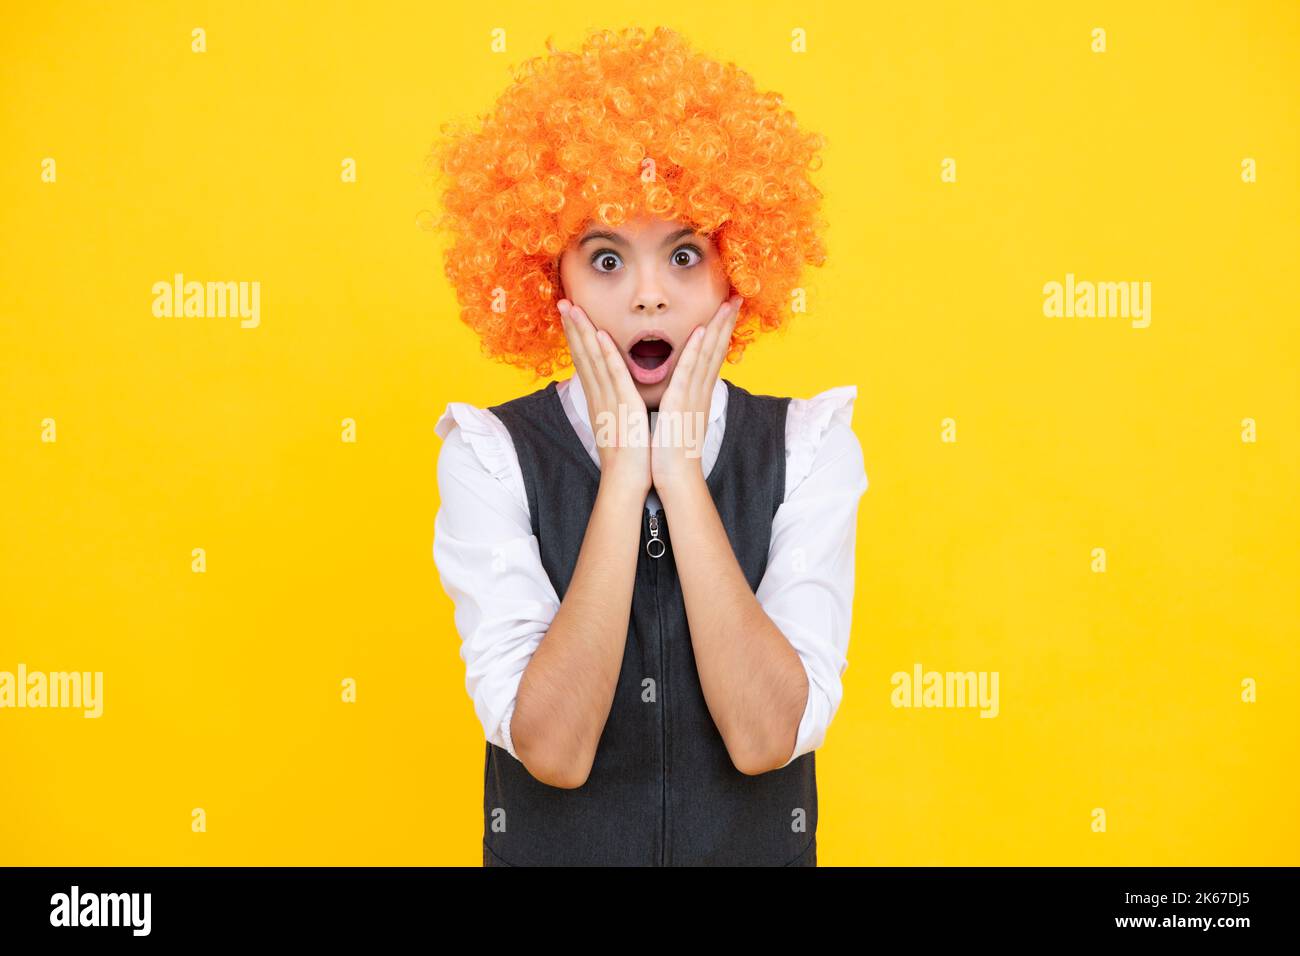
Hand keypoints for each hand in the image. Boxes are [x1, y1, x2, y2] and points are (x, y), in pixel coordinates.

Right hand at [558, 298, 651, 495]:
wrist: (627, 479)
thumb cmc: (627, 454)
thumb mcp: (617, 423)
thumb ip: (613, 404)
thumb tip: (612, 393)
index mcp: (599, 398)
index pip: (584, 361)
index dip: (576, 337)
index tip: (570, 315)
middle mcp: (599, 395)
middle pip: (582, 354)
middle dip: (572, 327)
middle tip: (562, 302)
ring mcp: (609, 399)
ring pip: (592, 359)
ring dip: (583, 332)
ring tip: (573, 308)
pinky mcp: (623, 405)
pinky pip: (614, 376)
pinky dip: (607, 354)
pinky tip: (601, 335)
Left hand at [651, 294, 741, 493]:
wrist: (674, 477)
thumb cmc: (672, 451)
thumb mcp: (678, 419)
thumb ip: (682, 400)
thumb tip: (681, 391)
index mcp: (698, 393)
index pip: (712, 355)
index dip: (721, 331)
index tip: (728, 310)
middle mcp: (701, 390)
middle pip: (717, 349)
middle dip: (727, 321)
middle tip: (737, 296)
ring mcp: (693, 395)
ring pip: (708, 354)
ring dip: (717, 326)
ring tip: (727, 303)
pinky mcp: (681, 402)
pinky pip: (689, 371)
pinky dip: (696, 349)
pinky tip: (701, 330)